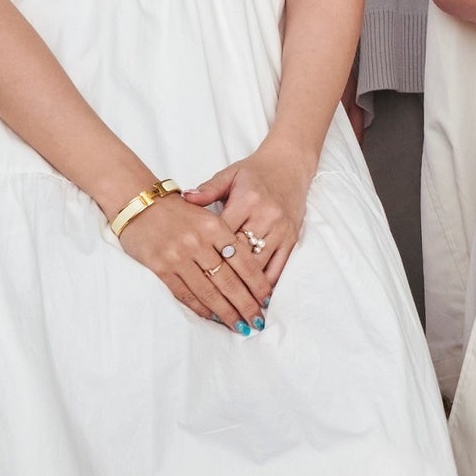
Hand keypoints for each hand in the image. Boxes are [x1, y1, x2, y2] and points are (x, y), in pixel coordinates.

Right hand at [119, 189, 266, 331]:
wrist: (139, 204)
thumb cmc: (177, 210)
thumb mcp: (206, 213)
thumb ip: (226, 237)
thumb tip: (249, 271)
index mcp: (214, 225)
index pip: (243, 260)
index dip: (257, 283)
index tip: (266, 299)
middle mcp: (197, 241)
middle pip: (229, 281)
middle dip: (246, 305)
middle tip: (258, 320)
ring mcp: (178, 256)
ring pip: (209, 292)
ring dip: (226, 313)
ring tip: (240, 325)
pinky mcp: (160, 268)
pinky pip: (185, 294)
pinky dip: (201, 308)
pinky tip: (213, 317)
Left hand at [189, 141, 313, 296]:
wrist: (289, 165)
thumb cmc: (254, 172)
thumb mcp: (229, 175)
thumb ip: (207, 190)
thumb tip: (184, 199)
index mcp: (247, 200)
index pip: (223, 235)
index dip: (208, 256)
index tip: (193, 277)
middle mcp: (266, 217)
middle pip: (240, 256)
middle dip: (225, 281)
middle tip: (210, 303)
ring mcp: (280, 230)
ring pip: (259, 265)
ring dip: (246, 289)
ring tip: (233, 310)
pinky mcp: (291, 238)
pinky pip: (279, 266)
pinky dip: (267, 284)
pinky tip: (257, 299)